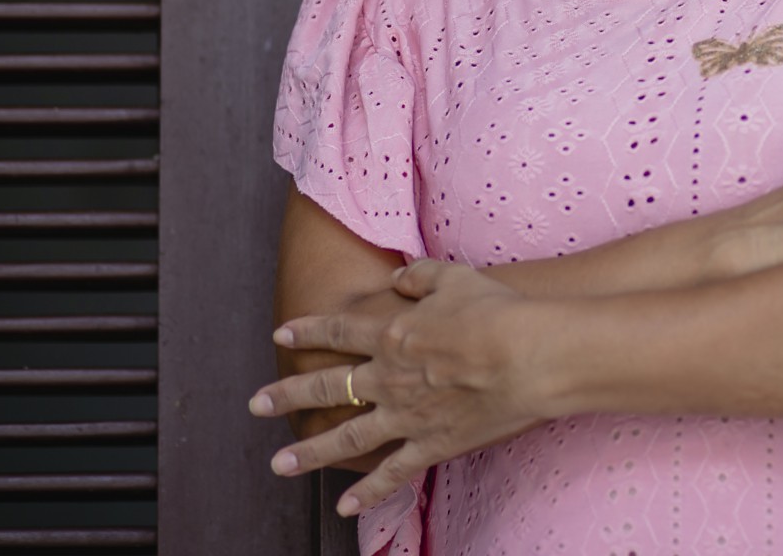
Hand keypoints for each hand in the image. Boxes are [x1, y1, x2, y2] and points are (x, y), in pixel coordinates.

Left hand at [251, 260, 548, 516]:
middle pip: (327, 386)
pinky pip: (392, 474)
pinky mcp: (431, 445)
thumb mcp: (455, 277)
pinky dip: (368, 493)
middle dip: (288, 395)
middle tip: (256, 404)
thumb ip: (421, 276)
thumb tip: (398, 278)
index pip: (337, 331)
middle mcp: (388, 377)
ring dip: (309, 453)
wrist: (526, 356)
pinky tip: (344, 507)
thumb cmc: (496, 311)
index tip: (281, 335)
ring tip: (280, 465)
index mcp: (391, 333)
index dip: (307, 331)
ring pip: (346, 437)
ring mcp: (406, 415)